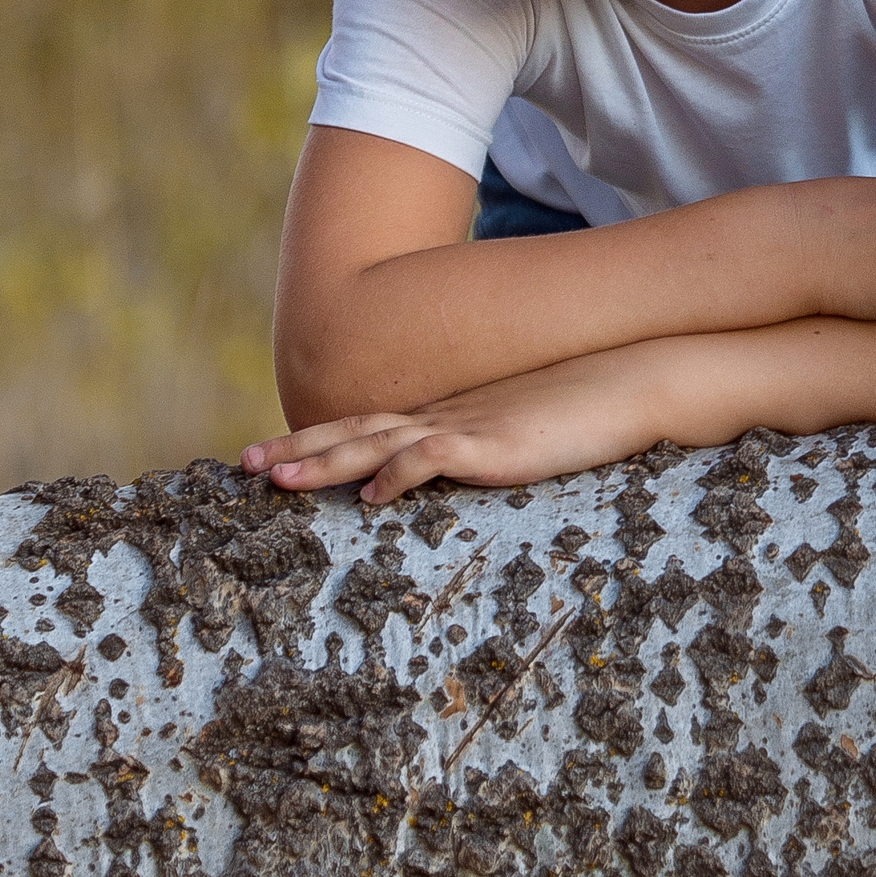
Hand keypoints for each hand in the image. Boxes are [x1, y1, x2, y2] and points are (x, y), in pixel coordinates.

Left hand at [244, 353, 650, 503]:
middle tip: (242, 465)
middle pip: (355, 432)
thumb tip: (451, 474)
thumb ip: (479, 454)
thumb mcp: (518, 436)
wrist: (633, 380)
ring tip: (277, 480)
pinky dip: (400, 474)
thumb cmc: (585, 412)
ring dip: (325, 461)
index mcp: (447, 417)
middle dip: (296, 449)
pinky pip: (436, 457)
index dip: (316, 442)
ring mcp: (468, 427)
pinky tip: (374, 496)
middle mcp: (445, 417)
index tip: (271, 457)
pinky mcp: (497, 445)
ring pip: (379, 444)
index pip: (367, 428)